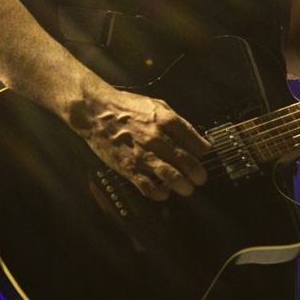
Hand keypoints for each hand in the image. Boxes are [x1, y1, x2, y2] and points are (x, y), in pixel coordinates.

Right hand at [72, 87, 211, 200]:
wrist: (96, 111)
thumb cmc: (128, 107)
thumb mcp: (158, 105)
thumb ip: (180, 123)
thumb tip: (201, 143)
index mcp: (168, 121)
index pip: (197, 145)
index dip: (203, 155)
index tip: (202, 159)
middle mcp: (158, 138)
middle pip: (189, 163)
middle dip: (198, 175)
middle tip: (199, 179)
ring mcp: (144, 154)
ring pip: (172, 177)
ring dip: (184, 186)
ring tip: (186, 188)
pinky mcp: (129, 168)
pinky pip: (149, 187)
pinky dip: (160, 193)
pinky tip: (163, 192)